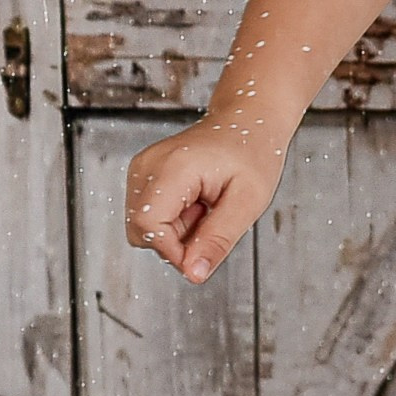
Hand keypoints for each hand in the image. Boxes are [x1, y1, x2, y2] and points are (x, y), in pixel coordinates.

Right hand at [125, 120, 282, 283]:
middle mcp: (148, 164)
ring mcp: (142, 168)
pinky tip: (195, 201)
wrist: (248, 120)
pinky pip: (148, 216)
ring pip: (143, 227)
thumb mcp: (248, 202)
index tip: (204, 251)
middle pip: (141, 231)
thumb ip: (217, 240)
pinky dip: (172, 219)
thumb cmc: (253, 153)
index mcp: (173, 167)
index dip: (173, 251)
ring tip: (204, 205)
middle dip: (176, 241)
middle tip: (210, 216)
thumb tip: (193, 275)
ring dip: (175, 230)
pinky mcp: (143, 174)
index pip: (148, 227)